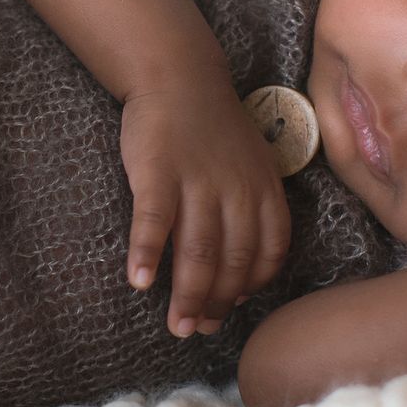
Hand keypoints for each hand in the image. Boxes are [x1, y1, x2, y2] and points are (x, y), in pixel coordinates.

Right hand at [121, 78, 292, 337]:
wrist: (179, 75)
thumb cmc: (214, 128)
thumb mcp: (253, 164)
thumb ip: (255, 211)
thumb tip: (243, 274)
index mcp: (264, 191)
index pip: (268, 254)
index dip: (250, 288)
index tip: (231, 308)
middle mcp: (237, 191)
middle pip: (232, 262)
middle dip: (217, 304)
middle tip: (198, 330)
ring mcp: (198, 182)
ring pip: (197, 252)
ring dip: (187, 295)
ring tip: (177, 325)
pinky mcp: (159, 172)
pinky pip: (154, 222)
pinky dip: (146, 254)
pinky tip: (139, 281)